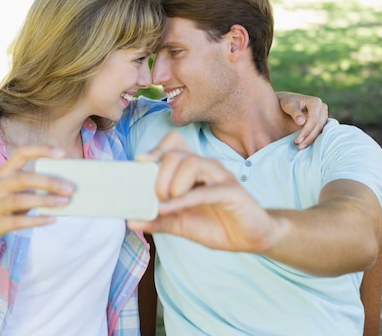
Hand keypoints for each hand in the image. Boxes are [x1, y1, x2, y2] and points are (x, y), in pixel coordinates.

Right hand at [0, 145, 72, 245]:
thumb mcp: (15, 190)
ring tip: (65, 202)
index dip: (41, 150)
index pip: (21, 153)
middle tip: (70, 188)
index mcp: (3, 172)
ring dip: (46, 200)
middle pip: (23, 178)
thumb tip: (65, 186)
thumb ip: (34, 185)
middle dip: (49, 182)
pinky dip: (37, 220)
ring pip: (21, 200)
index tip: (63, 153)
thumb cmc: (5, 204)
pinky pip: (19, 221)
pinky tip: (52, 219)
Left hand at [129, 132, 277, 252]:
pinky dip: (183, 200)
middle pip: (176, 154)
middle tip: (157, 198)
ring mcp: (220, 176)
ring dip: (172, 185)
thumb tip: (130, 221)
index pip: (174, 143)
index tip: (141, 162)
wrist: (251, 238)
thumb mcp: (181, 224)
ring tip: (168, 204)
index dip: (156, 149)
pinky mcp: (232, 192)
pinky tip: (170, 208)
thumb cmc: (216, 224)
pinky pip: (204, 190)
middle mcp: (206, 167)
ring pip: (191, 163)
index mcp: (193, 169)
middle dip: (159, 176)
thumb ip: (158, 220)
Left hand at [277, 91, 328, 149]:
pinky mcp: (322, 120)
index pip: (314, 119)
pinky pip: (320, 130)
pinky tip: (305, 144)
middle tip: (299, 146)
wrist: (289, 101)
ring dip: (311, 139)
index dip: (306, 131)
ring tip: (301, 147)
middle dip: (309, 137)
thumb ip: (294, 112)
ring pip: (321, 129)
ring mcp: (324, 114)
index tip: (297, 140)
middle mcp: (322, 107)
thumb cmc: (287, 103)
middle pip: (319, 125)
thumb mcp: (288, 105)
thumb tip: (301, 122)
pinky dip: (312, 137)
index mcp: (315, 102)